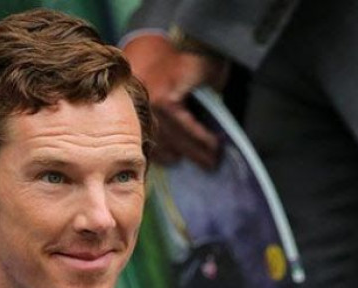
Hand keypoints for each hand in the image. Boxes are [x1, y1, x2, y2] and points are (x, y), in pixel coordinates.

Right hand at [123, 33, 228, 168]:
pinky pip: (148, 144)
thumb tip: (224, 99)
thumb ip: (216, 78)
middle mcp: (149, 114)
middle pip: (176, 143)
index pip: (189, 130)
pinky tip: (172, 158)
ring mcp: (138, 120)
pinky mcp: (132, 123)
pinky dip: (160, 154)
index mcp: (164, 101)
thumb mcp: (202, 64)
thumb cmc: (176, 59)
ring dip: (178, 157)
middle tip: (211, 164)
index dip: (205, 142)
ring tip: (194, 163)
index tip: (218, 150)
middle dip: (196, 155)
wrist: (144, 54)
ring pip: (160, 147)